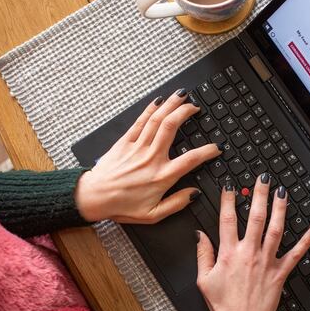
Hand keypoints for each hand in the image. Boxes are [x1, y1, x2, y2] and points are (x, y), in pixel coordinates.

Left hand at [75, 89, 220, 222]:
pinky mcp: (125, 142)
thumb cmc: (121, 206)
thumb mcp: (153, 214)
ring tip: (182, 96)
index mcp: (161, 176)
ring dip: (171, 105)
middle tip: (195, 107)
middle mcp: (151, 158)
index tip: (216, 147)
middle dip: (186, 112)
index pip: (191, 159)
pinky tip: (159, 101)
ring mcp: (137, 148)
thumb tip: (194, 193)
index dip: (207, 151)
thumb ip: (177, 203)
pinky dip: (150, 109)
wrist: (94, 197)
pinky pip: (140, 122)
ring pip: (157, 120)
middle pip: (172, 127)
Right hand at [195, 173, 309, 310]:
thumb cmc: (223, 306)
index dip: (228, 199)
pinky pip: (296, 255)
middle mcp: (249, 254)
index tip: (230, 185)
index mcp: (229, 254)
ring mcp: (266, 262)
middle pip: (256, 217)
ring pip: (276, 230)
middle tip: (263, 178)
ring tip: (282, 192)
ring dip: (280, 209)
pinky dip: (306, 242)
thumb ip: (202, 254)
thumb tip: (199, 235)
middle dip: (259, 195)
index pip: (227, 219)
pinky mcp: (280, 274)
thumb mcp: (204, 280)